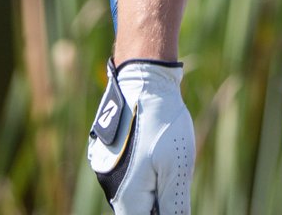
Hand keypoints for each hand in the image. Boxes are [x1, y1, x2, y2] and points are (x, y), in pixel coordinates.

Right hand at [86, 59, 193, 214]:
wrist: (143, 80)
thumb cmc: (161, 125)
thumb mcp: (177, 168)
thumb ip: (173, 205)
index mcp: (125, 195)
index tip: (173, 201)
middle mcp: (108, 184)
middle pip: (135, 210)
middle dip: (156, 203)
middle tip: (175, 180)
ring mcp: (103, 167)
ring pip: (131, 191)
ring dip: (150, 188)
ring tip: (167, 161)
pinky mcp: (105, 152)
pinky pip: (125, 172)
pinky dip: (142, 171)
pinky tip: (156, 150)